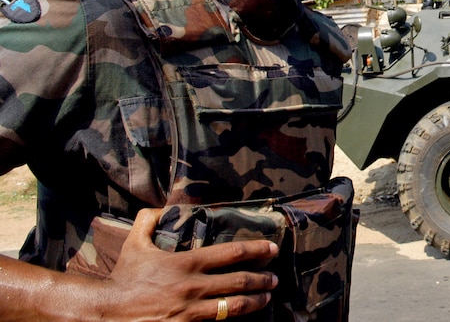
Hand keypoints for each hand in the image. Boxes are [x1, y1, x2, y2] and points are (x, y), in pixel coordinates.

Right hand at [103, 208, 278, 320]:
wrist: (106, 312)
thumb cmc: (123, 278)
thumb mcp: (134, 243)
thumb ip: (148, 221)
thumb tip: (158, 207)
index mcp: (186, 263)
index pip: (231, 253)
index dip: (256, 250)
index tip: (272, 248)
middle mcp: (193, 287)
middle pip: (239, 282)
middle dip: (262, 280)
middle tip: (274, 279)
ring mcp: (190, 311)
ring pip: (232, 307)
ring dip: (254, 302)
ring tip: (266, 298)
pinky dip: (229, 320)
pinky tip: (239, 318)